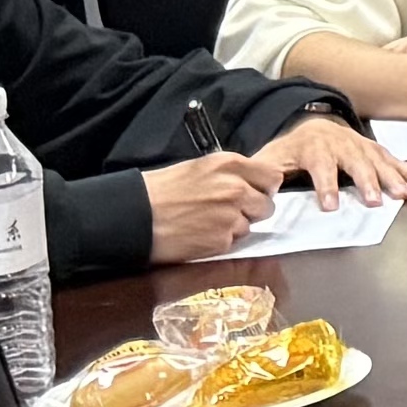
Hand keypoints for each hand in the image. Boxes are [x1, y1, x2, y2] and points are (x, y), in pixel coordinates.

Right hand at [142, 151, 286, 263]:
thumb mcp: (200, 168)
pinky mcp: (221, 240)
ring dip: (235, 227)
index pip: (273, 177)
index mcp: (230, 164)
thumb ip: (232, 174)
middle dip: (252, 210)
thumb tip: (256, 185)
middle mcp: (236, 188)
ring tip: (206, 222)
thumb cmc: (161, 190)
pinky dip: (220, 241)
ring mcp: (231, 215)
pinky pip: (234, 242)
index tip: (253, 193)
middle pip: (267, 205)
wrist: (133, 216)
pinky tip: (199, 234)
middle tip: (227, 212)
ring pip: (251, 226)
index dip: (263, 188)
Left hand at [265, 117, 406, 208]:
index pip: (322, 166)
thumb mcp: (272, 157)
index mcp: (315, 148)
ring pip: (379, 161)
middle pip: (356, 163)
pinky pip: (395, 160)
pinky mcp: (375, 150)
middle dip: (367, 182)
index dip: (327, 185)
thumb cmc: (293, 149)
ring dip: (393, 178)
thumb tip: (258, 190)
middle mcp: (342, 144)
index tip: (331, 205)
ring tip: (403, 195)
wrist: (313, 125)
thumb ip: (264, 173)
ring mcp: (362, 146)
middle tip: (375, 201)